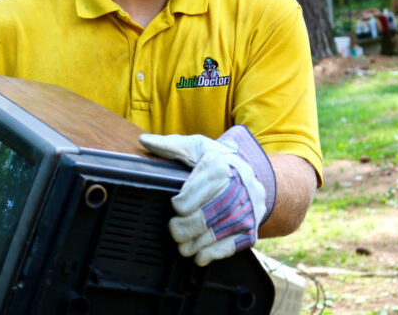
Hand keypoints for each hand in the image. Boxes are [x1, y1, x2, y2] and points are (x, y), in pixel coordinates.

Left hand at [139, 125, 275, 265]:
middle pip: (200, 220)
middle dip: (181, 229)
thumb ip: (172, 146)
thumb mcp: (198, 148)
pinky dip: (212, 254)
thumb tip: (145, 141)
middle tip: (174, 229)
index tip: (177, 204)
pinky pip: (231, 246)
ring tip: (183, 244)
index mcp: (220, 166)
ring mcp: (247, 209)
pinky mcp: (251, 226)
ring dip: (192, 245)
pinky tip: (200, 255)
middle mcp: (238, 188)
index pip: (189, 198)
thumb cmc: (219, 160)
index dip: (178, 204)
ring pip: (213, 236)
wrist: (252, 174)